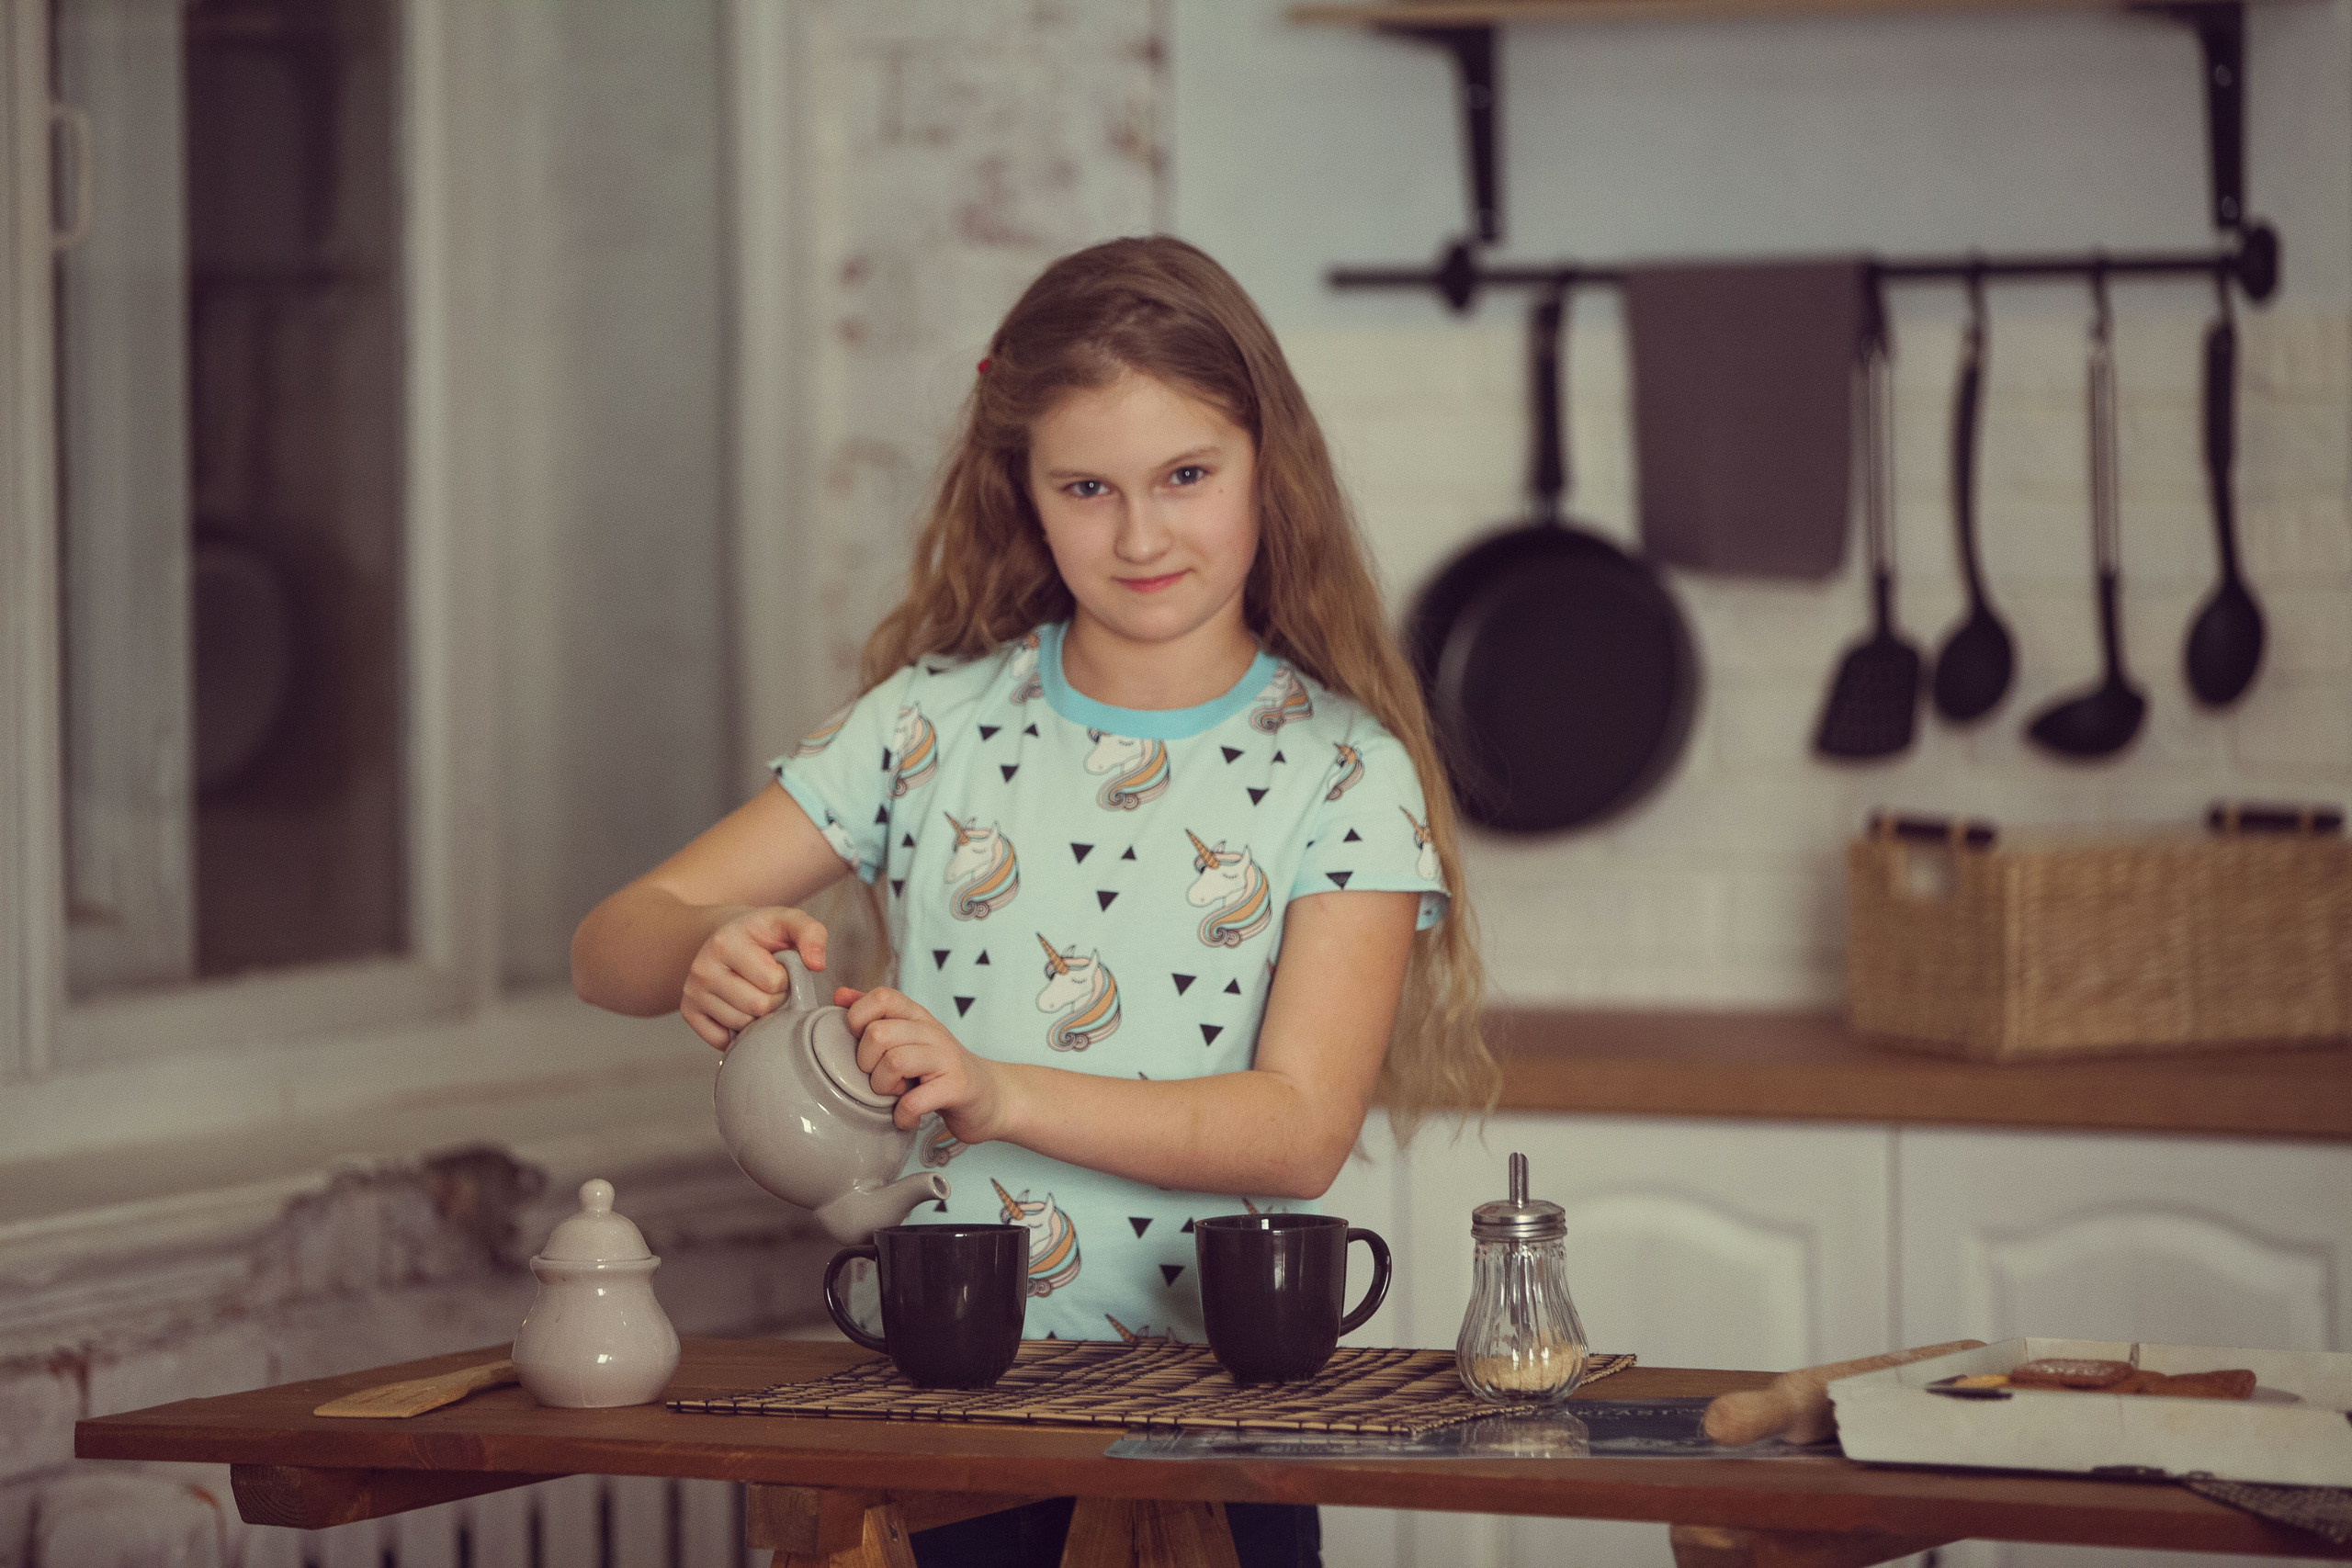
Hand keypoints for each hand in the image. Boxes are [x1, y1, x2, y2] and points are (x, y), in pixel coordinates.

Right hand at [681, 906, 828, 1049]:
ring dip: (758, 1015)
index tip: (780, 968)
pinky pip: (721, 1040)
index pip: (773, 982)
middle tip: (770, 984)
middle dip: (774, 999)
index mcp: (725, 943)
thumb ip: (811, 934)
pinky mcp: (688, 1011)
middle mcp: (702, 968)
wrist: (728, 935)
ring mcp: (692, 991)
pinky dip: (737, 1032)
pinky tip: (741, 1008)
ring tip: (756, 992)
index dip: (785, 979)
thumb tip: (817, 965)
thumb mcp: (789, 922)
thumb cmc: (763, 933)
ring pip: (741, 1025)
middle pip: (757, 1007)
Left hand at [839, 986, 1007, 1140]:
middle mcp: (932, 1031)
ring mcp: (946, 1058)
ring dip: (883, 1089)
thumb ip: (876, 1017)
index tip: (862, 1044)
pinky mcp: (956, 1087)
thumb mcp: (909, 1038)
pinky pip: (913, 1100)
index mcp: (917, 1016)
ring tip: (894, 1096)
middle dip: (866, 1064)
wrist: (992, 1097)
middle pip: (878, 1034)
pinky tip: (907, 1117)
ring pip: (893, 1062)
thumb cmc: (940, 1071)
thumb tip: (840, 995)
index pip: (880, 997)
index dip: (858, 1020)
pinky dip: (902, 1115)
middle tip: (880, 1078)